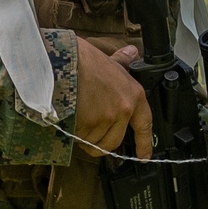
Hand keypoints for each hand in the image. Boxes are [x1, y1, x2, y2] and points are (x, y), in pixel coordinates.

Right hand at [74, 40, 151, 158]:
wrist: (63, 62)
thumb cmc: (84, 60)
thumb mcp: (109, 61)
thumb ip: (122, 62)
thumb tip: (131, 52)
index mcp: (133, 95)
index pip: (144, 125)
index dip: (144, 144)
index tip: (144, 156)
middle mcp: (123, 109)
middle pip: (114, 141)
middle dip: (100, 142)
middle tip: (88, 132)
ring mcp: (106, 119)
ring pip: (94, 142)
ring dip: (84, 137)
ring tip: (76, 117)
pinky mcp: (89, 125)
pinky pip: (80, 139)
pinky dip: (73, 133)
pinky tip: (68, 118)